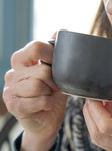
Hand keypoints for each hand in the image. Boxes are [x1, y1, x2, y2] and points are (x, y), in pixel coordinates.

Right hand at [3, 32, 67, 150]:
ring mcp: (10, 89)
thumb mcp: (57, 73)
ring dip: (50, 93)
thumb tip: (62, 29)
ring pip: (38, 85)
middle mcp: (12, 72)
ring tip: (48, 96)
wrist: (47, 121)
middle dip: (54, 82)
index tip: (58, 66)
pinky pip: (38, 100)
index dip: (53, 55)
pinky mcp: (13, 105)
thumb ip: (56, 52)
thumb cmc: (51, 95)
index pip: (36, 47)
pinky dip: (48, 104)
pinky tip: (46, 105)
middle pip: (42, 70)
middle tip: (54, 88)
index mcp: (21, 60)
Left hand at [83, 72, 111, 150]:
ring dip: (93, 121)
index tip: (95, 96)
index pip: (107, 126)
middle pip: (98, 134)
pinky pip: (106, 142)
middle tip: (94, 97)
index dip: (95, 110)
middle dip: (90, 114)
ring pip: (99, 140)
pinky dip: (100, 127)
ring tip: (100, 103)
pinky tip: (107, 113)